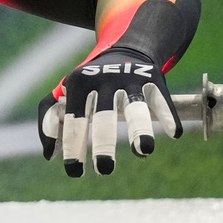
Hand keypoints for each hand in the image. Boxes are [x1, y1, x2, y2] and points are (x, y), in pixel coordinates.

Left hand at [38, 46, 181, 175]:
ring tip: (143, 150)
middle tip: (103, 170)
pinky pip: (162, 100)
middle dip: (103, 143)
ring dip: (139, 129)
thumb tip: (49, 155)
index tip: (74, 171)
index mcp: (78, 84)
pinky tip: (173, 133)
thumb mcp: (65, 92)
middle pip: (103, 116)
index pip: (74, 119)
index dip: (73, 144)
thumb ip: (50, 119)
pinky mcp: (154, 80)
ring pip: (135, 108)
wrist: (125, 51)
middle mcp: (104, 81)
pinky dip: (168, 115)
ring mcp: (130, 80)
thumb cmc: (89, 83)